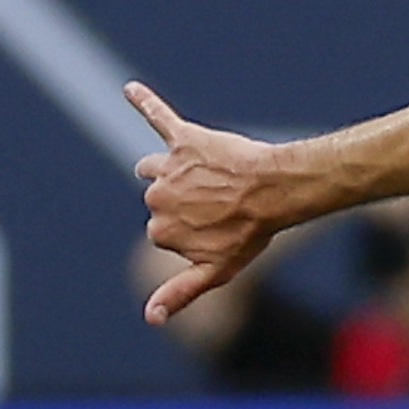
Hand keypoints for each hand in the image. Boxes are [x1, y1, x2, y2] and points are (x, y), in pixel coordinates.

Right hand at [128, 81, 300, 323]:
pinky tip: (131, 89)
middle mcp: (156, 195)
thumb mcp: (216, 271)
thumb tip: (150, 318)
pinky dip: (144, 102)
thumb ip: (181, 292)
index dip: (194, 233)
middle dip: (187, 203)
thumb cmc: (250, 233)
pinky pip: (158, 115)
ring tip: (210, 178)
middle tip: (222, 205)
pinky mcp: (183, 138)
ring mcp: (168, 165)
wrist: (276, 191)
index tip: (217, 232)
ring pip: (157, 167)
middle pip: (161, 199)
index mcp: (160, 228)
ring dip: (178, 172)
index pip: (164, 232)